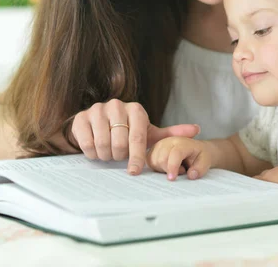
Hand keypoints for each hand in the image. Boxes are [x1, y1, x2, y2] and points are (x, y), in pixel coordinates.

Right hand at [70, 99, 199, 174]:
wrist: (97, 122)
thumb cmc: (127, 130)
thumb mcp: (148, 132)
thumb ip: (170, 133)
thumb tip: (196, 130)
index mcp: (135, 109)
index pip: (138, 138)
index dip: (136, 158)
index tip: (135, 171)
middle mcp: (116, 105)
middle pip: (119, 144)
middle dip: (119, 156)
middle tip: (119, 155)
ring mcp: (97, 110)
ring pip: (103, 145)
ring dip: (105, 156)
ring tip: (108, 153)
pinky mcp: (81, 118)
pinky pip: (87, 144)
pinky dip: (92, 152)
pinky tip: (95, 149)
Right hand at [146, 137, 213, 180]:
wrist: (195, 149)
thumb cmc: (199, 156)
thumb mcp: (206, 161)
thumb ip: (200, 169)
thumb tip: (191, 175)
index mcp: (183, 142)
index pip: (175, 153)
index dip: (172, 166)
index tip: (172, 179)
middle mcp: (169, 140)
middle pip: (162, 158)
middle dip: (169, 169)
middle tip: (181, 170)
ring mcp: (159, 144)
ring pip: (154, 160)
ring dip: (163, 168)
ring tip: (174, 167)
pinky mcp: (153, 149)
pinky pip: (149, 161)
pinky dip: (156, 167)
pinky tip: (165, 166)